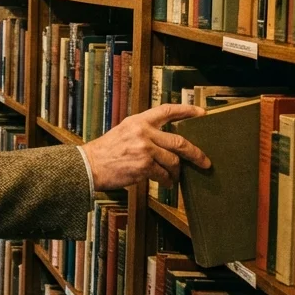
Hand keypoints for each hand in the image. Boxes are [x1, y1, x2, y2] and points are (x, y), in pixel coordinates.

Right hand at [80, 104, 211, 190]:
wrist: (89, 166)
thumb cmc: (105, 152)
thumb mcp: (123, 133)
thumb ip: (143, 133)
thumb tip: (167, 144)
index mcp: (138, 121)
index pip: (167, 111)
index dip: (186, 110)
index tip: (201, 112)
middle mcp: (143, 132)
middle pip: (179, 141)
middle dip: (195, 153)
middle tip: (204, 161)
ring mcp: (144, 148)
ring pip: (173, 161)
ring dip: (176, 172)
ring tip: (173, 177)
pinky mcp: (144, 165)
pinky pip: (163, 174)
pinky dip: (166, 181)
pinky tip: (165, 183)